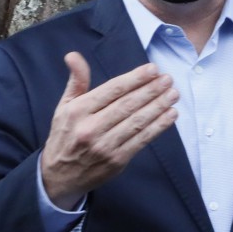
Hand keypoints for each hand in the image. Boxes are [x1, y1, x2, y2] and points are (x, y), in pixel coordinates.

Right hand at [39, 54, 179, 207]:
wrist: (59, 176)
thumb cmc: (65, 135)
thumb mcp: (64, 106)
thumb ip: (76, 81)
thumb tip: (73, 55)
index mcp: (78, 111)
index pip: (112, 90)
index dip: (134, 79)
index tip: (152, 69)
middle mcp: (91, 128)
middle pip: (127, 105)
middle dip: (151, 91)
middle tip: (168, 79)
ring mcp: (105, 146)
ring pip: (137, 122)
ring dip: (158, 107)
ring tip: (173, 94)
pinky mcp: (117, 161)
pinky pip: (141, 140)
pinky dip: (158, 127)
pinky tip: (170, 115)